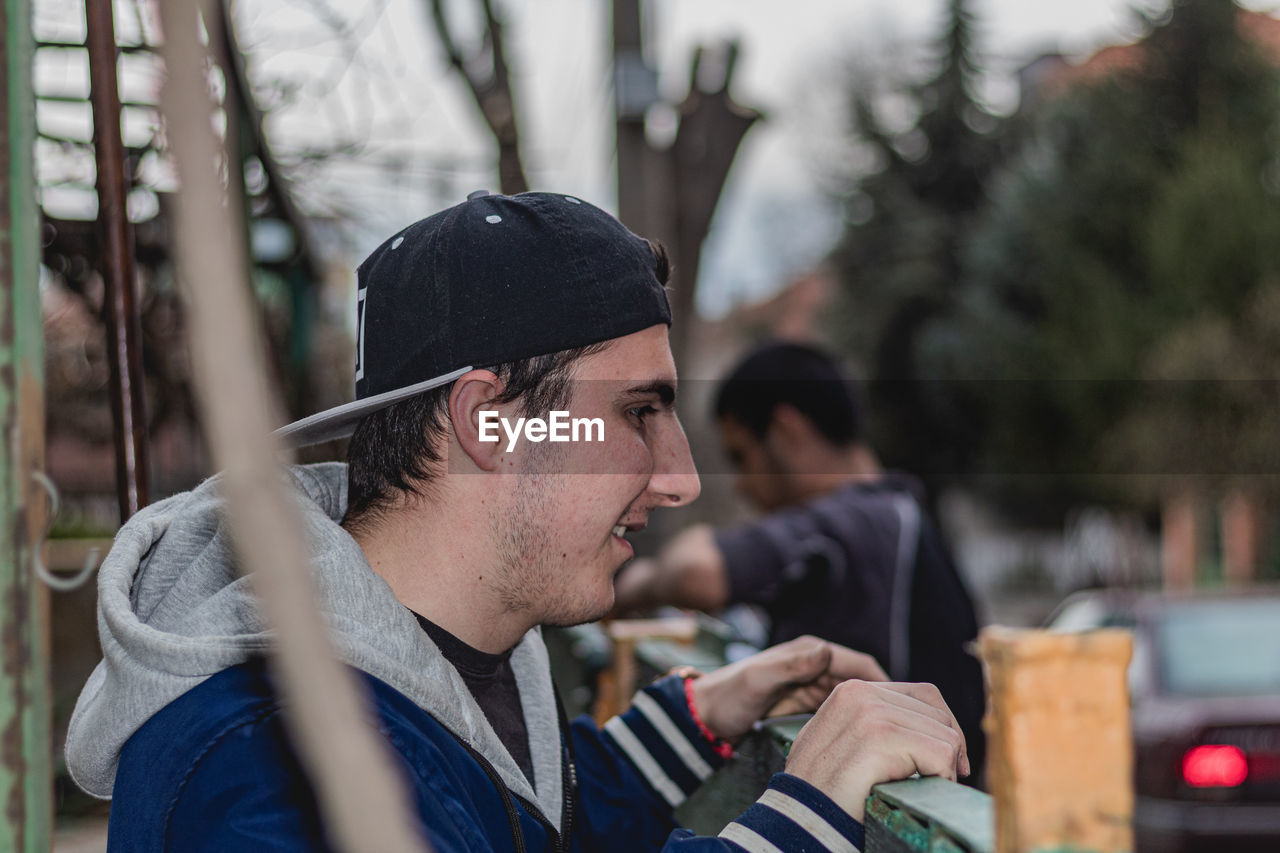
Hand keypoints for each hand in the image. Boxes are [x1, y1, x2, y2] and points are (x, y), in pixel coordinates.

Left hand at [689, 635, 887, 742]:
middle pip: (864, 683)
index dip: (885, 685)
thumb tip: (826, 651)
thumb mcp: (757, 679)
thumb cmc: (728, 694)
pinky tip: (867, 741)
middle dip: (885, 702)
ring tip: (894, 738)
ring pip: (857, 699)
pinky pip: (842, 711)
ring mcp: (813, 684)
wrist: (707, 714)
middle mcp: (817, 663)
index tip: (906, 711)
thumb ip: (790, 665)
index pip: (860, 665)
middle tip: (907, 729)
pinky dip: (856, 723)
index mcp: (811, 651)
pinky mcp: (808, 703)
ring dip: (874, 714)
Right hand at [784, 680, 969, 820]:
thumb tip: (930, 723)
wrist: (798, 818)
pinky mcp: (879, 738)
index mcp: (853, 690)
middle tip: (943, 778)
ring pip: (945, 735)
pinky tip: (917, 792)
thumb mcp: (843, 740)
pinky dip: (941, 779)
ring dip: (944, 768)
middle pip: (938, 713)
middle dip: (949, 748)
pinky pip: (941, 755)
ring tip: (922, 787)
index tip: (947, 760)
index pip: (924, 695)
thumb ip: (874, 722)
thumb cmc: (822, 789)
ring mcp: (869, 713)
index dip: (943, 727)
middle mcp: (861, 693)